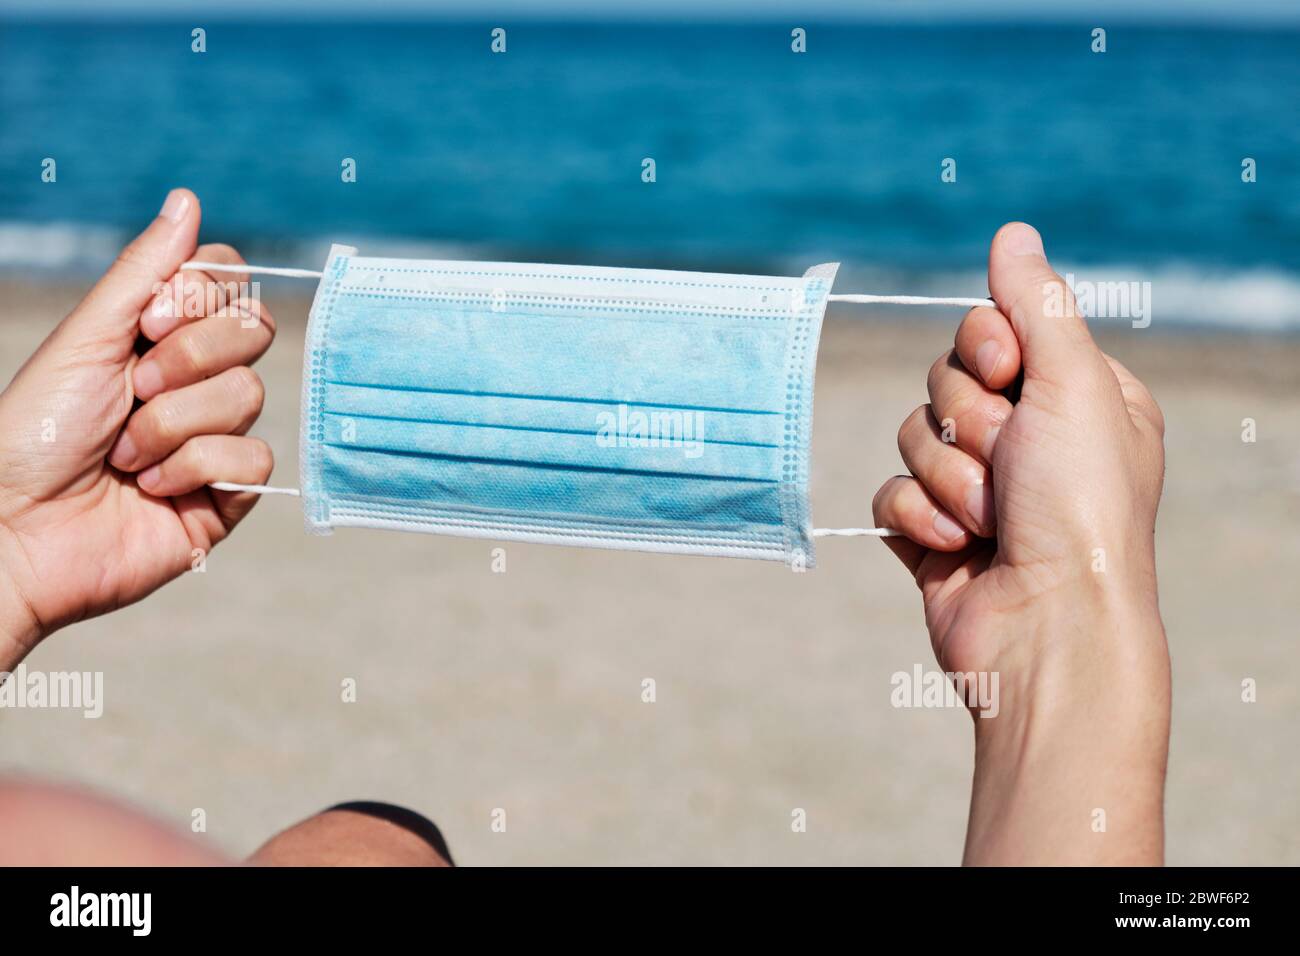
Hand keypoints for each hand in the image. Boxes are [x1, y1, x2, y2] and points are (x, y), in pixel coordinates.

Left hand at [0, 190, 274, 667]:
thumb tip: (187, 198)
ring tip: (124, 456)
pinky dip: (194, 468)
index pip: (228, 282)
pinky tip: (151, 489)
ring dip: (173, 425)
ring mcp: (215, 435)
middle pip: (252, 330)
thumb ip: (144, 271)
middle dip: (186, 359)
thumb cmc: (33, 433)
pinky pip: (253, 457)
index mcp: (159, 336)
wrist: (15, 529)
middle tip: (131, 391)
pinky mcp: (229, 493)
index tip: (146, 324)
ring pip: (249, 395)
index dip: (201, 295)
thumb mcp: (88, 338)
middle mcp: (194, 380)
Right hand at [872, 223, 1169, 863]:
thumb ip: (1035, 305)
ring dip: (947, 477)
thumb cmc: (1080, 506)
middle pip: (944, 380)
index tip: (1010, 374)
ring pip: (912, 434)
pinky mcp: (932, 531)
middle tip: (1009, 463)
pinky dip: (918, 517)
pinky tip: (958, 546)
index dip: (987, 349)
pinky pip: (891, 490)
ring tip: (989, 518)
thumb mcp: (1073, 384)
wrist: (1047, 626)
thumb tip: (1013, 233)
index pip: (993, 331)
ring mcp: (977, 487)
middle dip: (969, 424)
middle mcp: (1028, 438)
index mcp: (1074, 397)